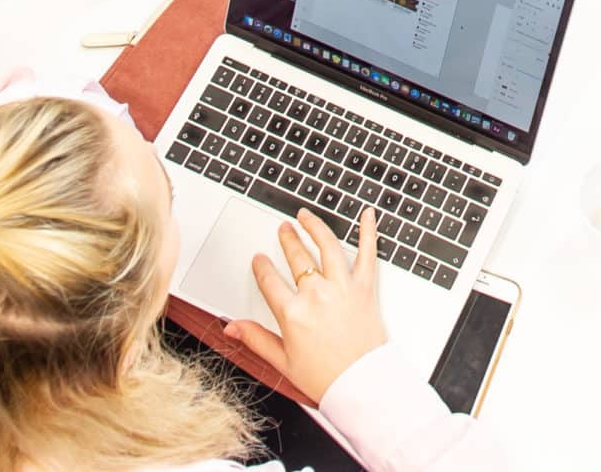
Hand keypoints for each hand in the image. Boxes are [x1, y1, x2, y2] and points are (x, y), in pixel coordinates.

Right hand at [224, 207, 389, 402]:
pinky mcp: (365, 288)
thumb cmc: (325, 377)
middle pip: (297, 258)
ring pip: (327, 246)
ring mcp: (342, 288)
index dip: (262, 266)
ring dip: (315, 226)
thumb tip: (232, 326)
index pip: (270, 280)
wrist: (361, 385)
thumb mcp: (283, 361)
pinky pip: (368, 253)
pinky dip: (368, 232)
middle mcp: (316, 295)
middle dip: (288, 240)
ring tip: (306, 216)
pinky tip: (367, 215)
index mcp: (293, 313)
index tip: (259, 259)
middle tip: (284, 229)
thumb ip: (256, 339)